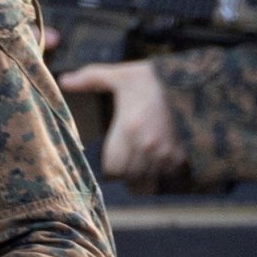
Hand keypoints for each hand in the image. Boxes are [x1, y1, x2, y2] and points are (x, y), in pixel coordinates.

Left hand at [59, 58, 188, 180]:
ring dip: (146, 175)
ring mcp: (167, 153)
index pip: (113, 168)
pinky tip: (163, 158)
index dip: (112, 165)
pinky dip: (164, 172)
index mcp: (128, 129)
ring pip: (149, 181)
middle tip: (131, 159)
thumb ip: (91, 79)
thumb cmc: (152, 79)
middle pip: (130, 177)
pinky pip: (169, 176)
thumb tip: (63, 80)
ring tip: (146, 160)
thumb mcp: (121, 75)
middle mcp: (146, 146)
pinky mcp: (184, 156)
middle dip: (128, 172)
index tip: (116, 156)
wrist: (194, 80)